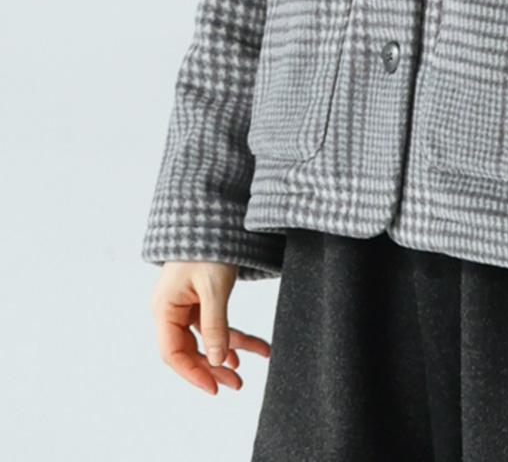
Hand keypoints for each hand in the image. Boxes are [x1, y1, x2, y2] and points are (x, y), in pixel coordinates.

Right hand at [150, 260, 270, 394]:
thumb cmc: (209, 248)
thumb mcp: (214, 288)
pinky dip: (230, 336)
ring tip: (245, 371)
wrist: (213, 216)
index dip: (193, 373)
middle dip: (212, 367)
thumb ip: (215, 325)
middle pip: (189, 350)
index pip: (173, 353)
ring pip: (204, 339)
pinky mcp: (199, 300)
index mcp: (164, 309)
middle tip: (236, 384)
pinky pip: (214, 324)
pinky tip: (247, 349)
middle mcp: (170, 310)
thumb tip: (216, 361)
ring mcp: (184, 306)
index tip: (214, 387)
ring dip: (225, 353)